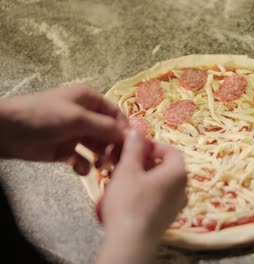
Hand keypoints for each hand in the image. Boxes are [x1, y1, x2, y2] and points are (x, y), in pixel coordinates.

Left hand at [0, 83, 127, 173]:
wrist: (6, 131)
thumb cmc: (42, 116)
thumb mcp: (77, 118)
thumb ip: (106, 127)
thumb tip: (131, 135)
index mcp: (90, 100)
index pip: (117, 115)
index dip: (125, 130)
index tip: (133, 147)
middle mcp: (86, 115)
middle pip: (110, 133)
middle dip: (114, 146)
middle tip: (117, 161)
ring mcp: (76, 133)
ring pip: (99, 147)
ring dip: (102, 157)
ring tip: (101, 166)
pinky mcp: (66, 150)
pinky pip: (84, 159)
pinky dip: (84, 165)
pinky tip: (78, 168)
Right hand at [96, 130, 186, 262]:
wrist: (130, 241)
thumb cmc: (129, 201)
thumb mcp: (128, 169)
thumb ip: (134, 147)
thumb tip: (137, 130)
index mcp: (179, 173)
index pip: (171, 150)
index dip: (152, 146)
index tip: (134, 148)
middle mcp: (183, 188)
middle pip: (166, 166)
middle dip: (144, 161)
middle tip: (124, 162)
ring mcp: (177, 205)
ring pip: (161, 182)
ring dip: (143, 177)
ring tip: (122, 179)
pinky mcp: (167, 218)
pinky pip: (159, 197)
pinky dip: (145, 192)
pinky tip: (127, 197)